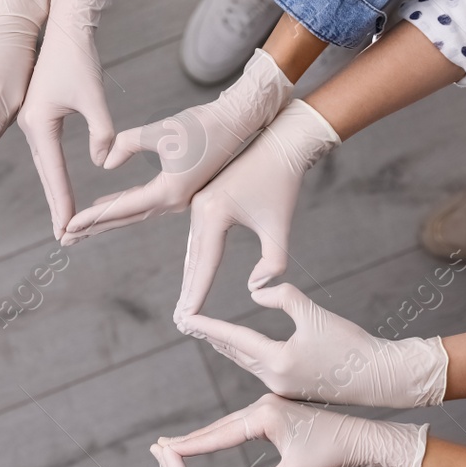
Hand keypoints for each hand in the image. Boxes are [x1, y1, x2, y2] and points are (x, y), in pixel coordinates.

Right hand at [16, 0, 118, 239]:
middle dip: (57, 204)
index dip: (62, 202)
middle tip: (66, 237)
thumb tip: (103, 160)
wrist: (65, 25)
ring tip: (64, 220)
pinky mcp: (39, 112)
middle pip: (46, 173)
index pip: (54, 172)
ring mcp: (33, 119)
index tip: (67, 230)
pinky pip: (48, 151)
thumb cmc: (78, 56)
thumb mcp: (93, 96)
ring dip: (54, 191)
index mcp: (39, 123)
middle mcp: (30, 124)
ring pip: (46, 163)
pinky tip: (60, 186)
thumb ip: (101, 131)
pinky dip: (54, 172)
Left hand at [62, 51, 292, 243]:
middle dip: (93, 228)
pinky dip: (123, 204)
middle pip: (124, 218)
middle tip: (64, 238)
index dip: (92, 217)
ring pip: (134, 212)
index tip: (67, 226)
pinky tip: (107, 203)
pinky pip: (144, 201)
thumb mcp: (161, 130)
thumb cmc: (203, 124)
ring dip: (106, 219)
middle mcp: (173, 202)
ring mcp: (178, 197)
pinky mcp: (180, 187)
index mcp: (169, 192)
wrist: (239, 121)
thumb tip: (105, 162)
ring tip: (79, 228)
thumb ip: (127, 143)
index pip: (121, 208)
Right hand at [165, 394, 426, 466]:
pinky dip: (223, 434)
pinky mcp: (277, 411)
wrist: (361, 439)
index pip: (219, 435)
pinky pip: (242, 425)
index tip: (166, 450)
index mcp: (265, 416)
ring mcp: (270, 406)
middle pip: (219, 427)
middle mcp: (263, 405)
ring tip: (179, 445)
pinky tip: (213, 440)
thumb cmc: (331, 457)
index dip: (192, 446)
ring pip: (230, 426)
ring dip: (206, 436)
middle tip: (160, 446)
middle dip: (191, 439)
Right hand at [177, 99, 339, 317]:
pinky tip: (195, 274)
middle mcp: (199, 209)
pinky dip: (196, 259)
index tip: (188, 320)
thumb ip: (272, 262)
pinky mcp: (206, 200)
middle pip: (193, 260)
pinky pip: (198, 237)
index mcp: (213, 213)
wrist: (280, 144)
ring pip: (194, 249)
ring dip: (191, 277)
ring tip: (186, 306)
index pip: (204, 265)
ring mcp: (199, 204)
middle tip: (181, 322)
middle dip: (189, 292)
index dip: (197, 295)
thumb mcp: (280, 225)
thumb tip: (255, 288)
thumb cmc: (283, 182)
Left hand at [178, 283, 448, 408]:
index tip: (186, 318)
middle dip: (211, 336)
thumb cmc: (351, 344)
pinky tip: (240, 347)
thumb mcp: (315, 313)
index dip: (208, 325)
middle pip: (234, 352)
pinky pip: (260, 368)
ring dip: (227, 345)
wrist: (381, 377)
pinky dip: (247, 354)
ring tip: (208, 333)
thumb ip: (282, 296)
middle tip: (187, 323)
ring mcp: (283, 388)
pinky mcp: (293, 390)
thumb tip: (255, 291)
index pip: (234, 338)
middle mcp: (274, 379)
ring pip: (246, 361)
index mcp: (277, 361)